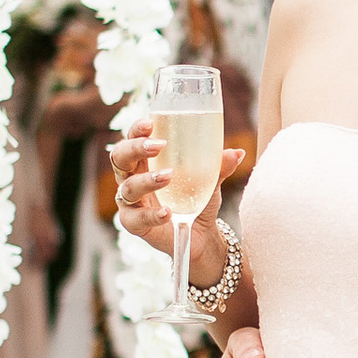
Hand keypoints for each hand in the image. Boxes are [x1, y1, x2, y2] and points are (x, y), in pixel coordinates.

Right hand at [110, 122, 242, 284]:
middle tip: (158, 145)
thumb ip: (219, 167)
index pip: (132, 139)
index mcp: (146, 160)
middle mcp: (132, 178)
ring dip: (147, 180)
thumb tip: (238, 153)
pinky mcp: (134, 224)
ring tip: (168, 176)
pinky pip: (135, 218)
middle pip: (120, 158)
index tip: (149, 123)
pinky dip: (151, 215)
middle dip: (135, 148)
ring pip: (127, 188)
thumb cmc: (198, 198)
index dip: (136, 130)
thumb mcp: (211, 180)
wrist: (202, 233)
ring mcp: (131, 202)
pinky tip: (167, 212)